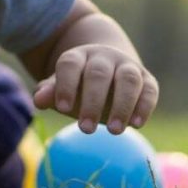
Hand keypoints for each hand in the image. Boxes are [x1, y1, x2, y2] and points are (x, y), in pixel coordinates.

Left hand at [32, 44, 157, 134]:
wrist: (109, 69)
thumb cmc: (79, 85)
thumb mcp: (61, 87)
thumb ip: (50, 92)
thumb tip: (38, 100)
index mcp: (78, 56)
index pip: (70, 65)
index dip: (66, 85)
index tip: (63, 109)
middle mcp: (104, 57)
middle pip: (98, 73)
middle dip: (92, 101)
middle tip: (85, 129)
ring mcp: (127, 66)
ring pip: (128, 79)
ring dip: (122, 105)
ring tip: (113, 131)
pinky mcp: (147, 79)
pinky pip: (149, 90)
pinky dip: (144, 106)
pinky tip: (136, 125)